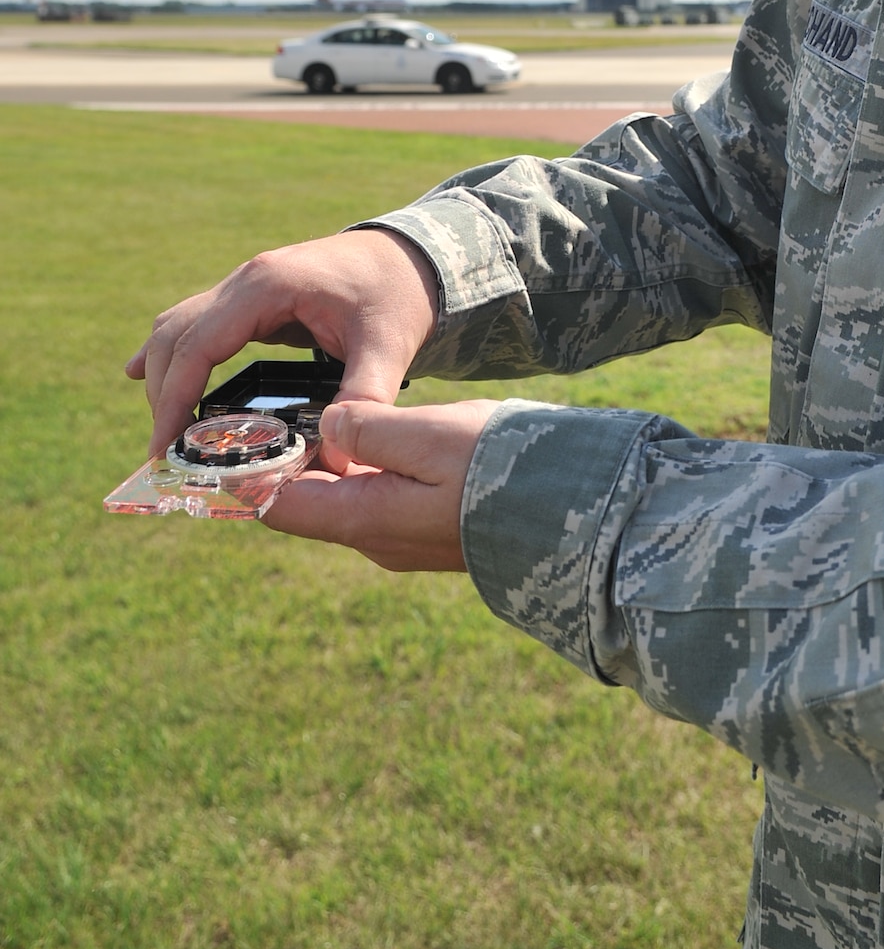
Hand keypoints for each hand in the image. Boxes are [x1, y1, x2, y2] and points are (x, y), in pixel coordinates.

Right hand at [125, 229, 439, 461]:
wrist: (412, 255)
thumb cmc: (399, 293)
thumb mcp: (389, 345)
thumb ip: (366, 396)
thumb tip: (342, 460)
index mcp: (269, 286)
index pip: (199, 345)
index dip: (174, 397)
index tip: (163, 446)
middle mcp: (246, 281)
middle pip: (175, 337)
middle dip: (164, 394)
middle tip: (167, 452)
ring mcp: (245, 286)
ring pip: (179, 328)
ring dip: (165, 375)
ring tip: (166, 431)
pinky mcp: (252, 299)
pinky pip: (196, 324)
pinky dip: (172, 352)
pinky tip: (144, 375)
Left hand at [263, 398, 498, 570]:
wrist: (574, 510)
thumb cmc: (501, 469)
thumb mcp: (427, 434)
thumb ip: (368, 427)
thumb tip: (327, 424)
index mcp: (364, 520)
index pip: (278, 506)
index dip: (254, 471)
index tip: (244, 430)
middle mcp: (377, 540)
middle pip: (311, 501)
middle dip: (295, 459)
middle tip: (288, 407)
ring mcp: (406, 540)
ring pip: (349, 497)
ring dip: (337, 460)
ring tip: (335, 412)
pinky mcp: (434, 529)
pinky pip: (384, 498)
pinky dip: (372, 467)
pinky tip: (389, 434)